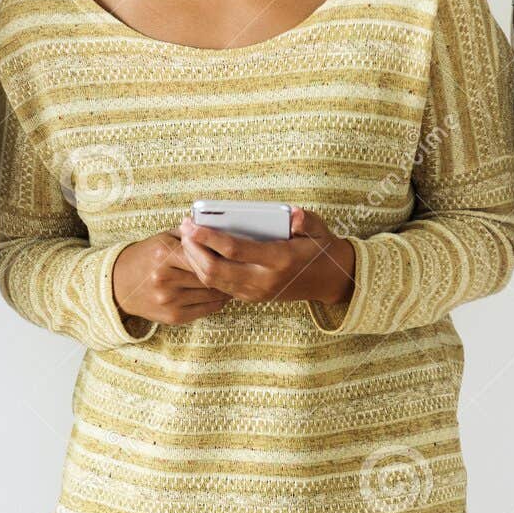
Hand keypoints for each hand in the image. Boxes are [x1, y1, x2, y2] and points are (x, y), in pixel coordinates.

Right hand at [111, 228, 231, 326]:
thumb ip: (189, 233)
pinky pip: (205, 309)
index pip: (202, 254)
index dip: (220, 254)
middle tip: (238, 267)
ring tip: (232, 279)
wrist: (120, 284)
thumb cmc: (146, 256)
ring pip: (210, 294)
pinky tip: (221, 294)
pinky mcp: (172, 316)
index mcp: (163, 255)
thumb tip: (215, 227)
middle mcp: (165, 279)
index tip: (234, 253)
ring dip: (225, 287)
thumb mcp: (163, 238)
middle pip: (208, 275)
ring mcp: (168, 300)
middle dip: (225, 271)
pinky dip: (217, 301)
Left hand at [176, 207, 355, 304]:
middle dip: (194, 250)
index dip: (209, 237)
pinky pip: (220, 288)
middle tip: (183, 229)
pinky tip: (198, 255)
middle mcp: (264, 280)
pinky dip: (205, 272)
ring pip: (214, 282)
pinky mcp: (252, 297)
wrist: (330, 281)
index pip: (235, 250)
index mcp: (279, 260)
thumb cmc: (320, 249)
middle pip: (216, 270)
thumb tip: (293, 215)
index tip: (192, 224)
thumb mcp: (318, 228)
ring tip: (186, 240)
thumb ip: (305, 220)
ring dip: (195, 262)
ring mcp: (257, 292)